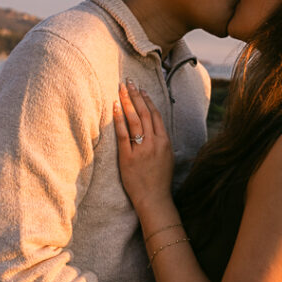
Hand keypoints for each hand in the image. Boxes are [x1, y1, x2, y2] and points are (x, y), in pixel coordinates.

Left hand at [113, 81, 173, 213]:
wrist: (154, 199)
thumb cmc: (159, 182)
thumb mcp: (167, 159)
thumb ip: (162, 143)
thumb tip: (155, 129)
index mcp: (165, 142)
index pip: (155, 115)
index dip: (148, 100)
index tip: (141, 90)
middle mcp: (154, 143)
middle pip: (144, 113)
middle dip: (136, 95)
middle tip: (128, 82)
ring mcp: (141, 150)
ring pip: (134, 119)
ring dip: (127, 102)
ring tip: (120, 88)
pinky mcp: (128, 158)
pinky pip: (122, 134)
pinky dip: (118, 118)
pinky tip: (114, 106)